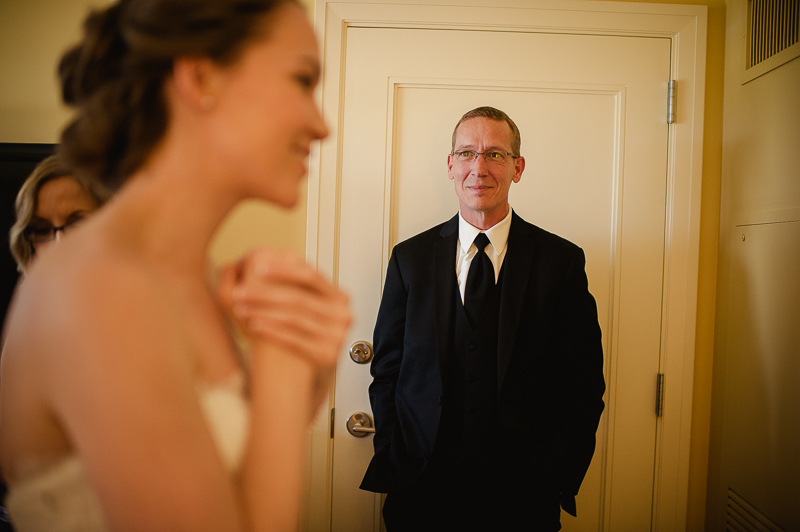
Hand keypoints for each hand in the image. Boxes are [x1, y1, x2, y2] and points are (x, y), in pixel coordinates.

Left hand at [217, 248, 350, 370]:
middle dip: (265, 293)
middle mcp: (342, 315)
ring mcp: (337, 336)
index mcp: (339, 297)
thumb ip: (301, 284)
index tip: (258, 266)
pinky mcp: (327, 355)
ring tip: (241, 308)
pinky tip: (254, 326)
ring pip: (294, 318)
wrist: (311, 372)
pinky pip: (294, 340)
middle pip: (299, 298)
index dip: (284, 270)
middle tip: (241, 290)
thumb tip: (284, 254)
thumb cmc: (307, 333)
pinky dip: (271, 331)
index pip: (311, 276)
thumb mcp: (310, 305)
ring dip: (263, 311)